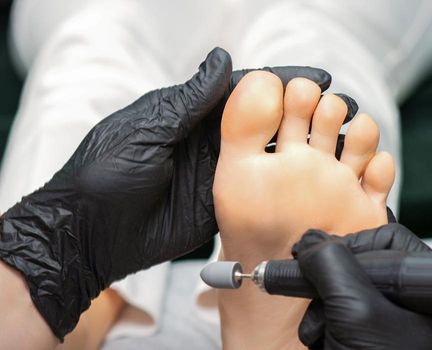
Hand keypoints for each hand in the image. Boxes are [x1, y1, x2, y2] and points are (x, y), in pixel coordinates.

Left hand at [0, 47, 346, 338]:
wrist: (87, 232)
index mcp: (189, 114)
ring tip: (341, 143)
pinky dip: (284, 187)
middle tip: (343, 110)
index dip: (283, 82)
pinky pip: (256, 194)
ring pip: (266, 158)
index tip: (320, 77)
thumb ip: (190, 100)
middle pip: (263, 122)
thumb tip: (224, 60)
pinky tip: (315, 182)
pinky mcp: (218, 207)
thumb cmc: (106, 172)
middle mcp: (207, 141)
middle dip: (302, 114)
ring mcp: (216, 175)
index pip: (244, 91)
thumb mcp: (148, 128)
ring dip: (300, 149)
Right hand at [292, 224, 431, 349]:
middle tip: (313, 293)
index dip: (352, 245)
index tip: (320, 257)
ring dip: (323, 311)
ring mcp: (394, 326)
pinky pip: (339, 317)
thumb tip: (310, 243)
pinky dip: (324, 328)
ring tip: (324, 335)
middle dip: (330, 286)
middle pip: (362, 267)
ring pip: (344, 293)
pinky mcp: (370, 341)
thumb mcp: (354, 311)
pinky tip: (326, 345)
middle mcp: (419, 307)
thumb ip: (330, 265)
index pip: (391, 243)